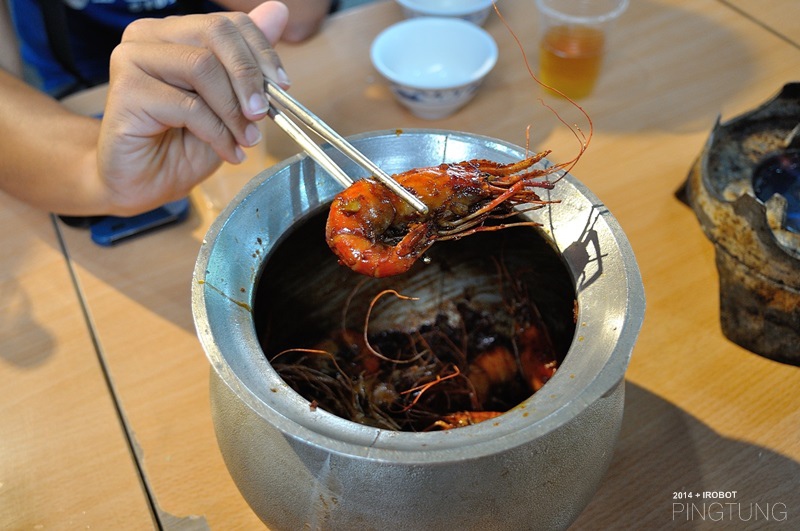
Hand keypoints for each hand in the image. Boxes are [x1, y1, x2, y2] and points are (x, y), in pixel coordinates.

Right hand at [98, 2, 289, 214]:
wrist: (144, 183)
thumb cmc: (184, 143)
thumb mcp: (229, 102)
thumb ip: (248, 60)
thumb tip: (278, 11)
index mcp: (174, 32)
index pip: (228, 23)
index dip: (262, 52)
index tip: (283, 86)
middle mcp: (148, 36)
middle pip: (215, 32)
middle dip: (249, 76)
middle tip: (263, 113)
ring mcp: (132, 59)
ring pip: (202, 66)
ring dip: (233, 110)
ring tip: (245, 139)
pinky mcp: (125, 91)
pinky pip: (187, 105)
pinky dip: (217, 133)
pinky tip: (227, 152)